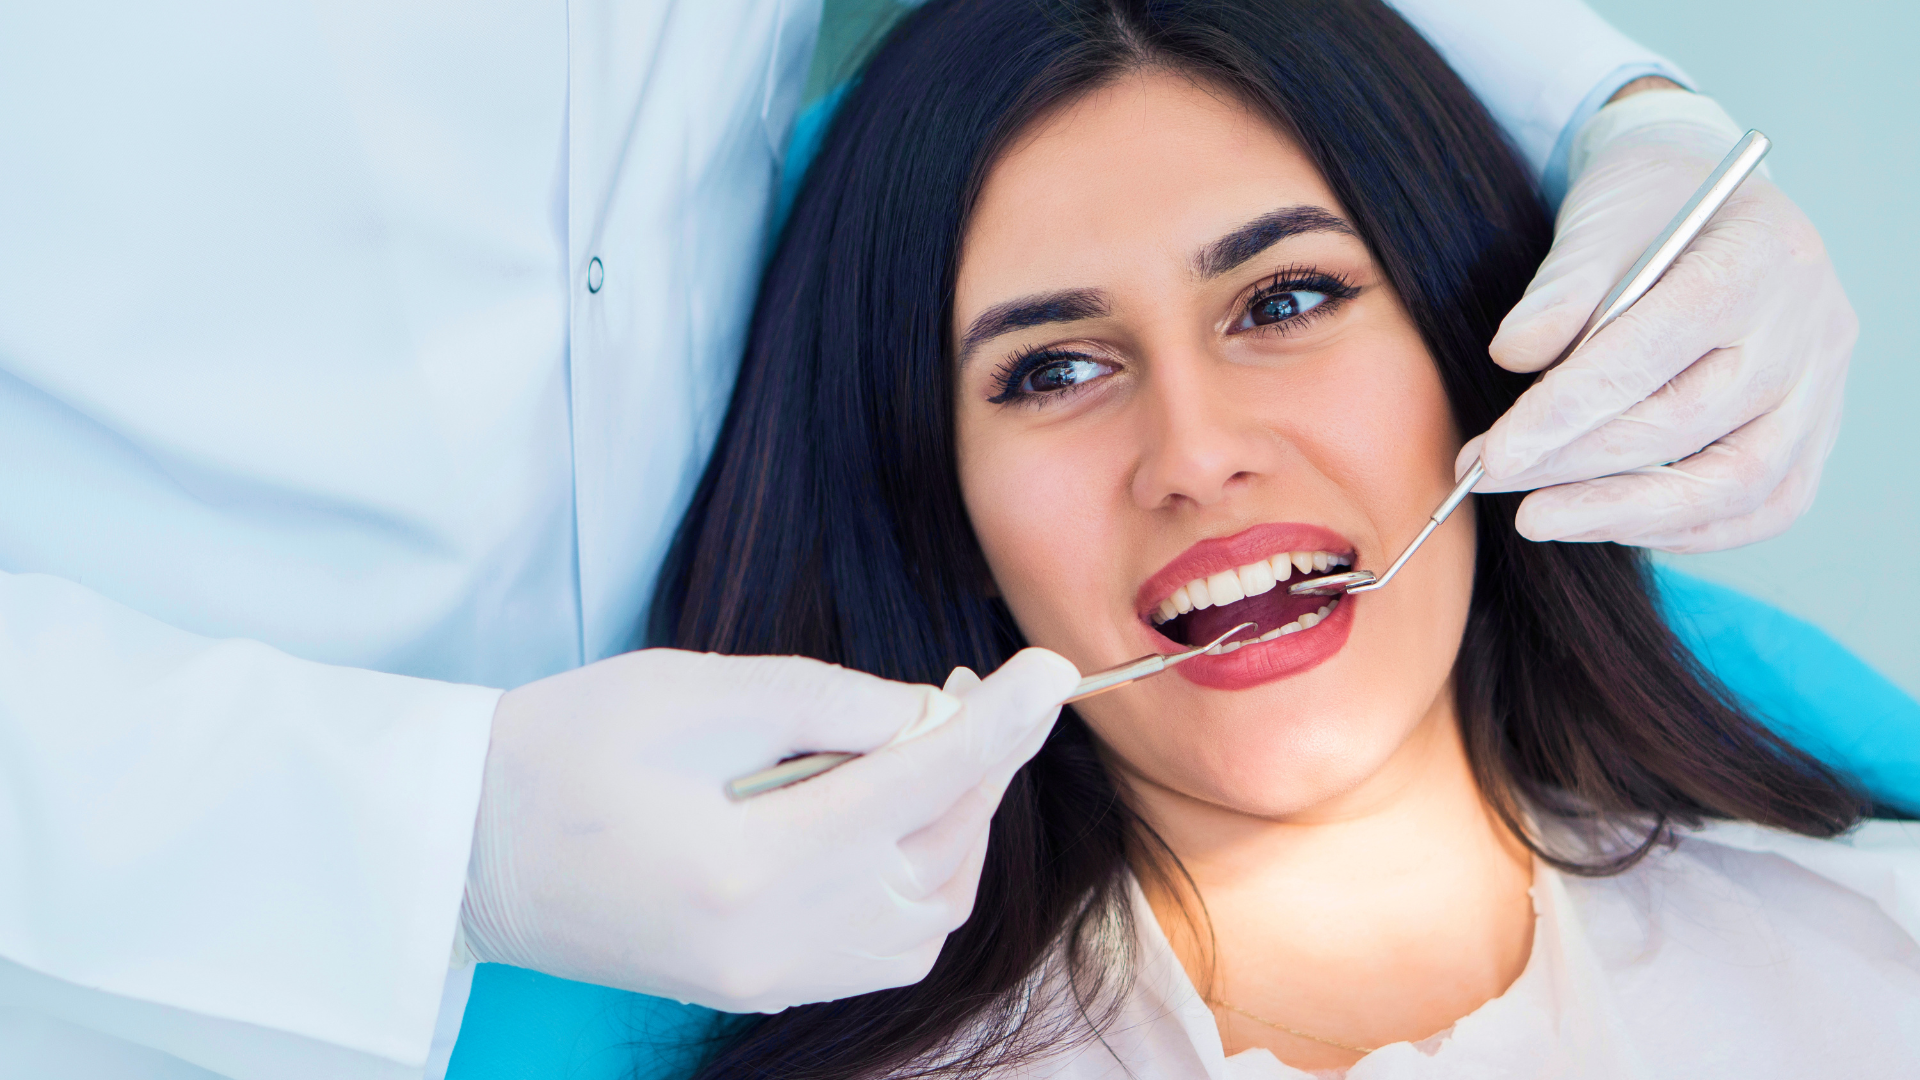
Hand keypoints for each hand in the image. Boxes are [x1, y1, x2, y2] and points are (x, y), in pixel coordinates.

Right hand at [458, 646, 1077, 1011]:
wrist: (462, 846)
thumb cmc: (560, 749)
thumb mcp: (691, 691)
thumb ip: (825, 700)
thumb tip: (925, 712)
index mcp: (749, 868)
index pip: (918, 786)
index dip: (998, 724)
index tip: (1054, 672)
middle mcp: (772, 947)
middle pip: (934, 857)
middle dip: (976, 770)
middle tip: (980, 694)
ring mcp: (764, 982)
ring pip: (926, 915)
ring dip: (953, 830)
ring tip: (930, 751)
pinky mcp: (755, 989)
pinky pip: (883, 949)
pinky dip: (914, 881)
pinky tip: (893, 819)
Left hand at [1462, 96, 1855, 552]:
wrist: (1714, 198)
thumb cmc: (1649, 204)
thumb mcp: (1599, 217)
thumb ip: (1561, 287)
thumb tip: (1514, 356)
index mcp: (1758, 257)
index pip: (1652, 352)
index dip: (1565, 412)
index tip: (1492, 456)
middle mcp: (1808, 329)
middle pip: (1686, 423)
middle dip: (1574, 464)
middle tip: (1487, 479)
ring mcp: (1822, 386)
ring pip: (1736, 482)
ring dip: (1624, 513)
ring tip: (1537, 515)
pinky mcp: (1818, 430)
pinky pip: (1766, 505)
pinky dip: (1686, 529)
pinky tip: (1607, 522)